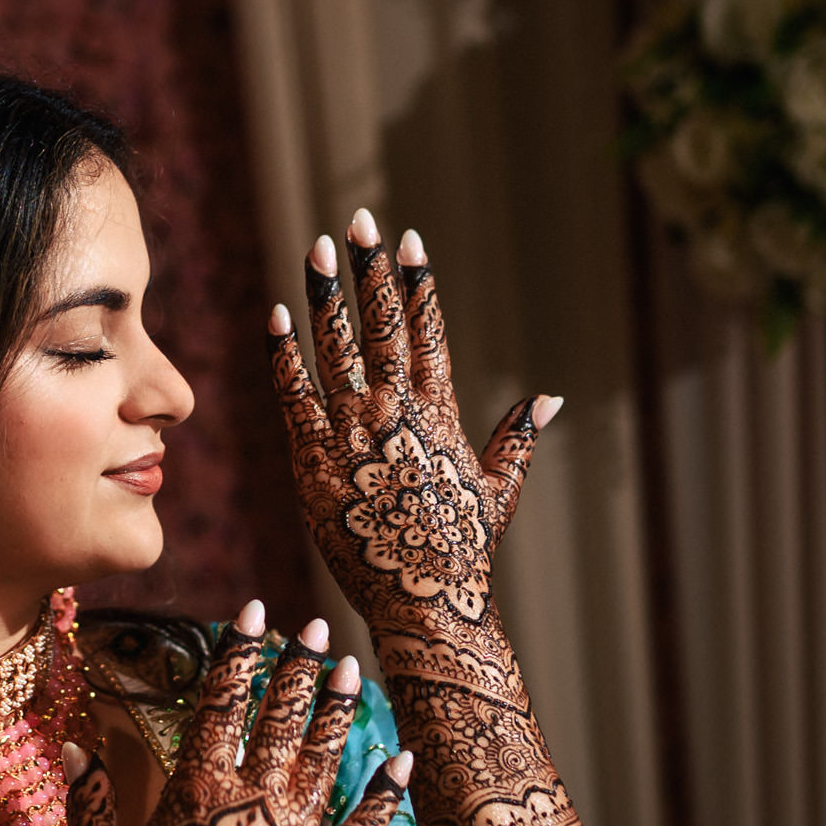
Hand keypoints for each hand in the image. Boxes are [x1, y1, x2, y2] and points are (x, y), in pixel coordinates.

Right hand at [67, 609, 410, 825]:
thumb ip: (91, 804)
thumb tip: (72, 746)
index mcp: (197, 791)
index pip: (222, 701)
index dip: (239, 652)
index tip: (254, 612)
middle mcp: (253, 803)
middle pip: (282, 718)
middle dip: (300, 667)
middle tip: (317, 626)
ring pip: (327, 759)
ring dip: (341, 710)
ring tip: (355, 669)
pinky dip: (386, 793)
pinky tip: (403, 760)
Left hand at [267, 213, 560, 639]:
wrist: (423, 601)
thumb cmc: (463, 550)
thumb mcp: (500, 489)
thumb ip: (517, 436)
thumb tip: (548, 398)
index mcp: (439, 413)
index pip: (427, 331)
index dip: (417, 283)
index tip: (408, 241)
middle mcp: (396, 413)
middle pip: (380, 325)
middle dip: (368, 272)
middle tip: (356, 224)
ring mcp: (352, 433)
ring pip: (334, 348)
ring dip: (325, 296)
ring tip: (316, 251)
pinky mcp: (312, 461)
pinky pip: (292, 395)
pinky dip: (283, 354)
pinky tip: (276, 315)